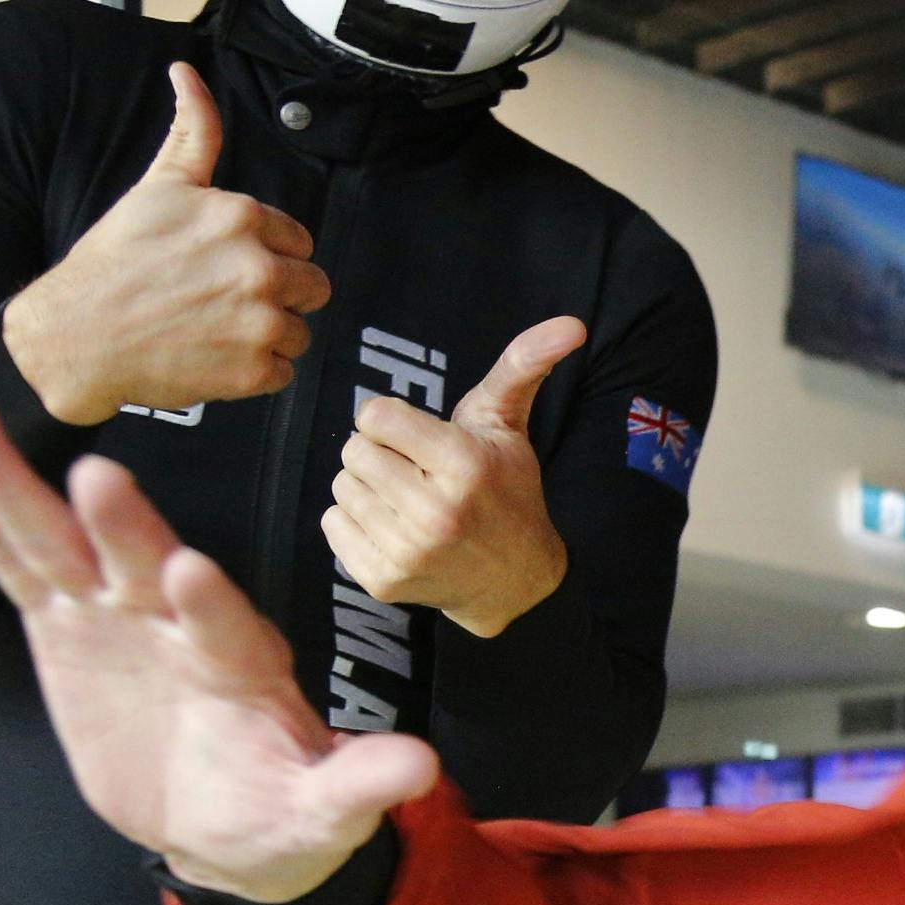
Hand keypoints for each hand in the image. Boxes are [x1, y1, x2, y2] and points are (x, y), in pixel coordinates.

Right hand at [0, 395, 435, 903]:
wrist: (226, 820)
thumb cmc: (285, 809)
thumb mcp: (326, 809)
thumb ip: (361, 784)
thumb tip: (423, 769)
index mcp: (245, 663)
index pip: (227, 628)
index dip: (209, 604)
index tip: (189, 573)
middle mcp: (180, 622)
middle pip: (146, 565)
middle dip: (125, 527)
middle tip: (97, 476)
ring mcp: (118, 617)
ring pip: (67, 547)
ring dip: (20, 490)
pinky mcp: (67, 625)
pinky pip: (21, 571)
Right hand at [4, 64, 330, 426]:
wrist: (74, 334)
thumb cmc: (114, 261)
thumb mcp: (158, 186)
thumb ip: (193, 133)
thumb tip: (187, 72)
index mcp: (241, 217)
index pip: (298, 241)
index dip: (266, 254)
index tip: (226, 265)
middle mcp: (259, 267)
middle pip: (312, 287)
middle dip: (278, 294)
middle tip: (225, 300)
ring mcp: (259, 322)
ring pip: (299, 331)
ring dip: (267, 335)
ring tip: (215, 328)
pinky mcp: (253, 370)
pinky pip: (283, 374)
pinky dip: (255, 373)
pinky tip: (213, 356)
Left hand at [325, 318, 582, 638]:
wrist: (514, 581)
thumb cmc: (505, 490)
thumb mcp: (509, 424)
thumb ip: (523, 365)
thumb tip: (572, 323)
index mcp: (464, 464)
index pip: (375, 415)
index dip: (393, 421)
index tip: (420, 439)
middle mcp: (435, 510)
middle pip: (353, 450)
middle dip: (379, 453)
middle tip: (414, 471)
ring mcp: (408, 550)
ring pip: (341, 486)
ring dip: (367, 488)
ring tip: (405, 500)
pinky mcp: (383, 580)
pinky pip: (332, 525)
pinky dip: (355, 523)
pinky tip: (392, 528)